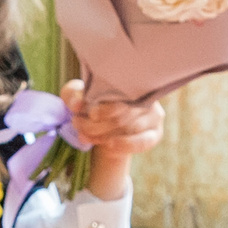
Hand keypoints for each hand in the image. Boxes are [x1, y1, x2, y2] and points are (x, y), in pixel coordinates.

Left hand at [60, 79, 160, 202]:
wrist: (105, 130)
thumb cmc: (92, 106)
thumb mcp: (79, 97)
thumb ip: (73, 95)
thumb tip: (76, 104)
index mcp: (131, 82)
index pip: (120, 93)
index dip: (102, 106)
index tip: (83, 112)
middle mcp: (146, 96)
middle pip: (122, 113)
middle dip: (94, 123)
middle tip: (76, 124)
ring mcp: (154, 115)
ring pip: (128, 127)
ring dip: (102, 135)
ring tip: (83, 135)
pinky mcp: (155, 134)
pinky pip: (144, 141)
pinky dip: (126, 144)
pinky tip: (110, 145)